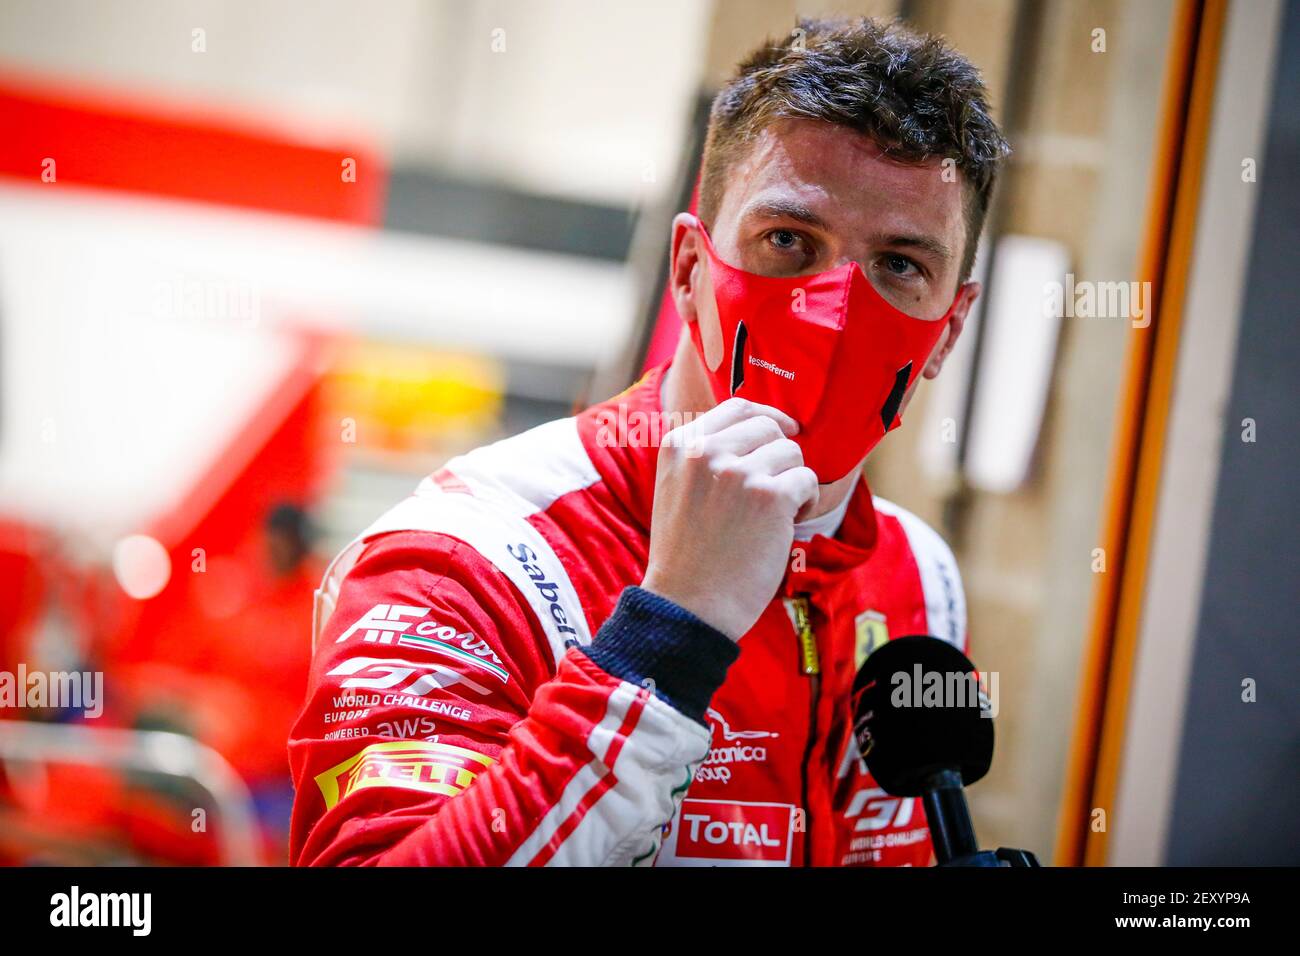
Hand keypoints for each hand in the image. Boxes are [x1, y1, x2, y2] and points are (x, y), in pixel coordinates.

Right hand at [641, 398, 818, 639]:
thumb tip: (760, 428)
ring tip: (775, 514)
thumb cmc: (687, 555)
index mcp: (679, 445)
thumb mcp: (676, 488)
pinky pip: (807, 481)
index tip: (782, 431)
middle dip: (780, 456)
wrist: (688, 605)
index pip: (737, 407)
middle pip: (769, 427)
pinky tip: (787, 524)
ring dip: (793, 481)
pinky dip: (806, 502)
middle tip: (773, 490)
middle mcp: (706, 451)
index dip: (767, 417)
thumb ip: (704, 455)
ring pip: (792, 453)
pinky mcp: (769, 497)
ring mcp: (738, 472)